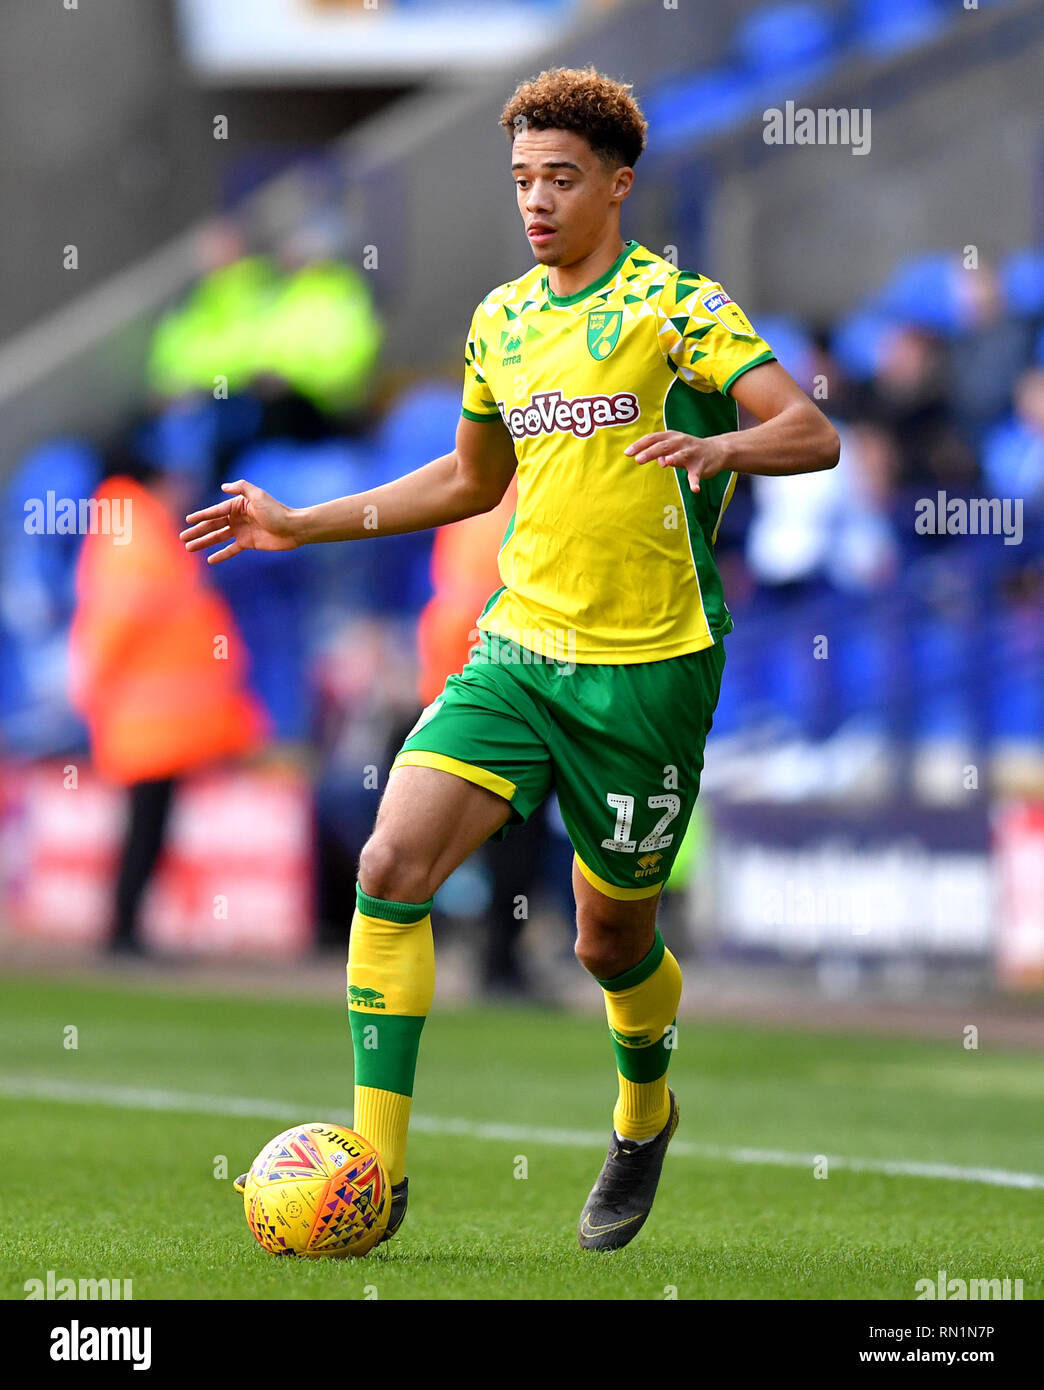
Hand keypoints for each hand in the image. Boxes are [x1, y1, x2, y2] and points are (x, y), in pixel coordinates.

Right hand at [180, 480, 298, 563]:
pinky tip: (210, 559)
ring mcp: (242, 531)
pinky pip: (231, 550)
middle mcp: (238, 518)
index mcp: (238, 505)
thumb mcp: (258, 496)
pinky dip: (221, 554)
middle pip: (213, 525)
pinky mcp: (248, 543)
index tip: (187, 520)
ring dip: (204, 542)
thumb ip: (241, 488)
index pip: (215, 511)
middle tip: (182, 538)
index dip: (201, 516)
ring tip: (190, 548)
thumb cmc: (277, 511)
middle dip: (198, 532)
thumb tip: (223, 486)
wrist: (293, 528)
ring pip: (218, 538)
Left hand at [624, 431, 729, 492]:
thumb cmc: (687, 450)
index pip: (652, 438)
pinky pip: (696, 474)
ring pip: (681, 455)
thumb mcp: (672, 449)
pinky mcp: (701, 464)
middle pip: (663, 445)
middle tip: (638, 460)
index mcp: (670, 436)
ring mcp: (692, 452)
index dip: (639, 445)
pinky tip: (694, 489)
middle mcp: (680, 441)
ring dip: (674, 458)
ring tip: (666, 463)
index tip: (627, 453)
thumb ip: (661, 454)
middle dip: (650, 452)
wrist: (716, 450)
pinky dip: (695, 481)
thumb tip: (657, 461)